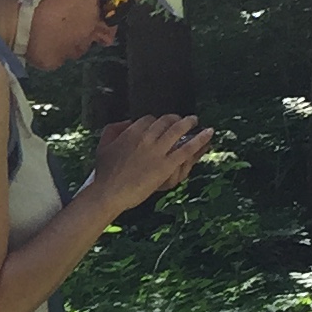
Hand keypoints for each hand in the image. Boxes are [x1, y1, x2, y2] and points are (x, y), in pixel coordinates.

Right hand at [91, 114, 212, 212]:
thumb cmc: (104, 173)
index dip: (156, 120)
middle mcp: (146, 138)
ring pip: (178, 131)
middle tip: (180, 120)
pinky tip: (208, 134)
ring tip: (195, 121)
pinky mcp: (166, 165)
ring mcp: (158, 151)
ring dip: (189, 123)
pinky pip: (187, 149)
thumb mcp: (103, 146)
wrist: (109, 192)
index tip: (159, 124)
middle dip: (174, 118)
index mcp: (131, 133)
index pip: (149, 119)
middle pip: (165, 121)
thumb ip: (113, 130)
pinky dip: (200, 140)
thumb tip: (126, 122)